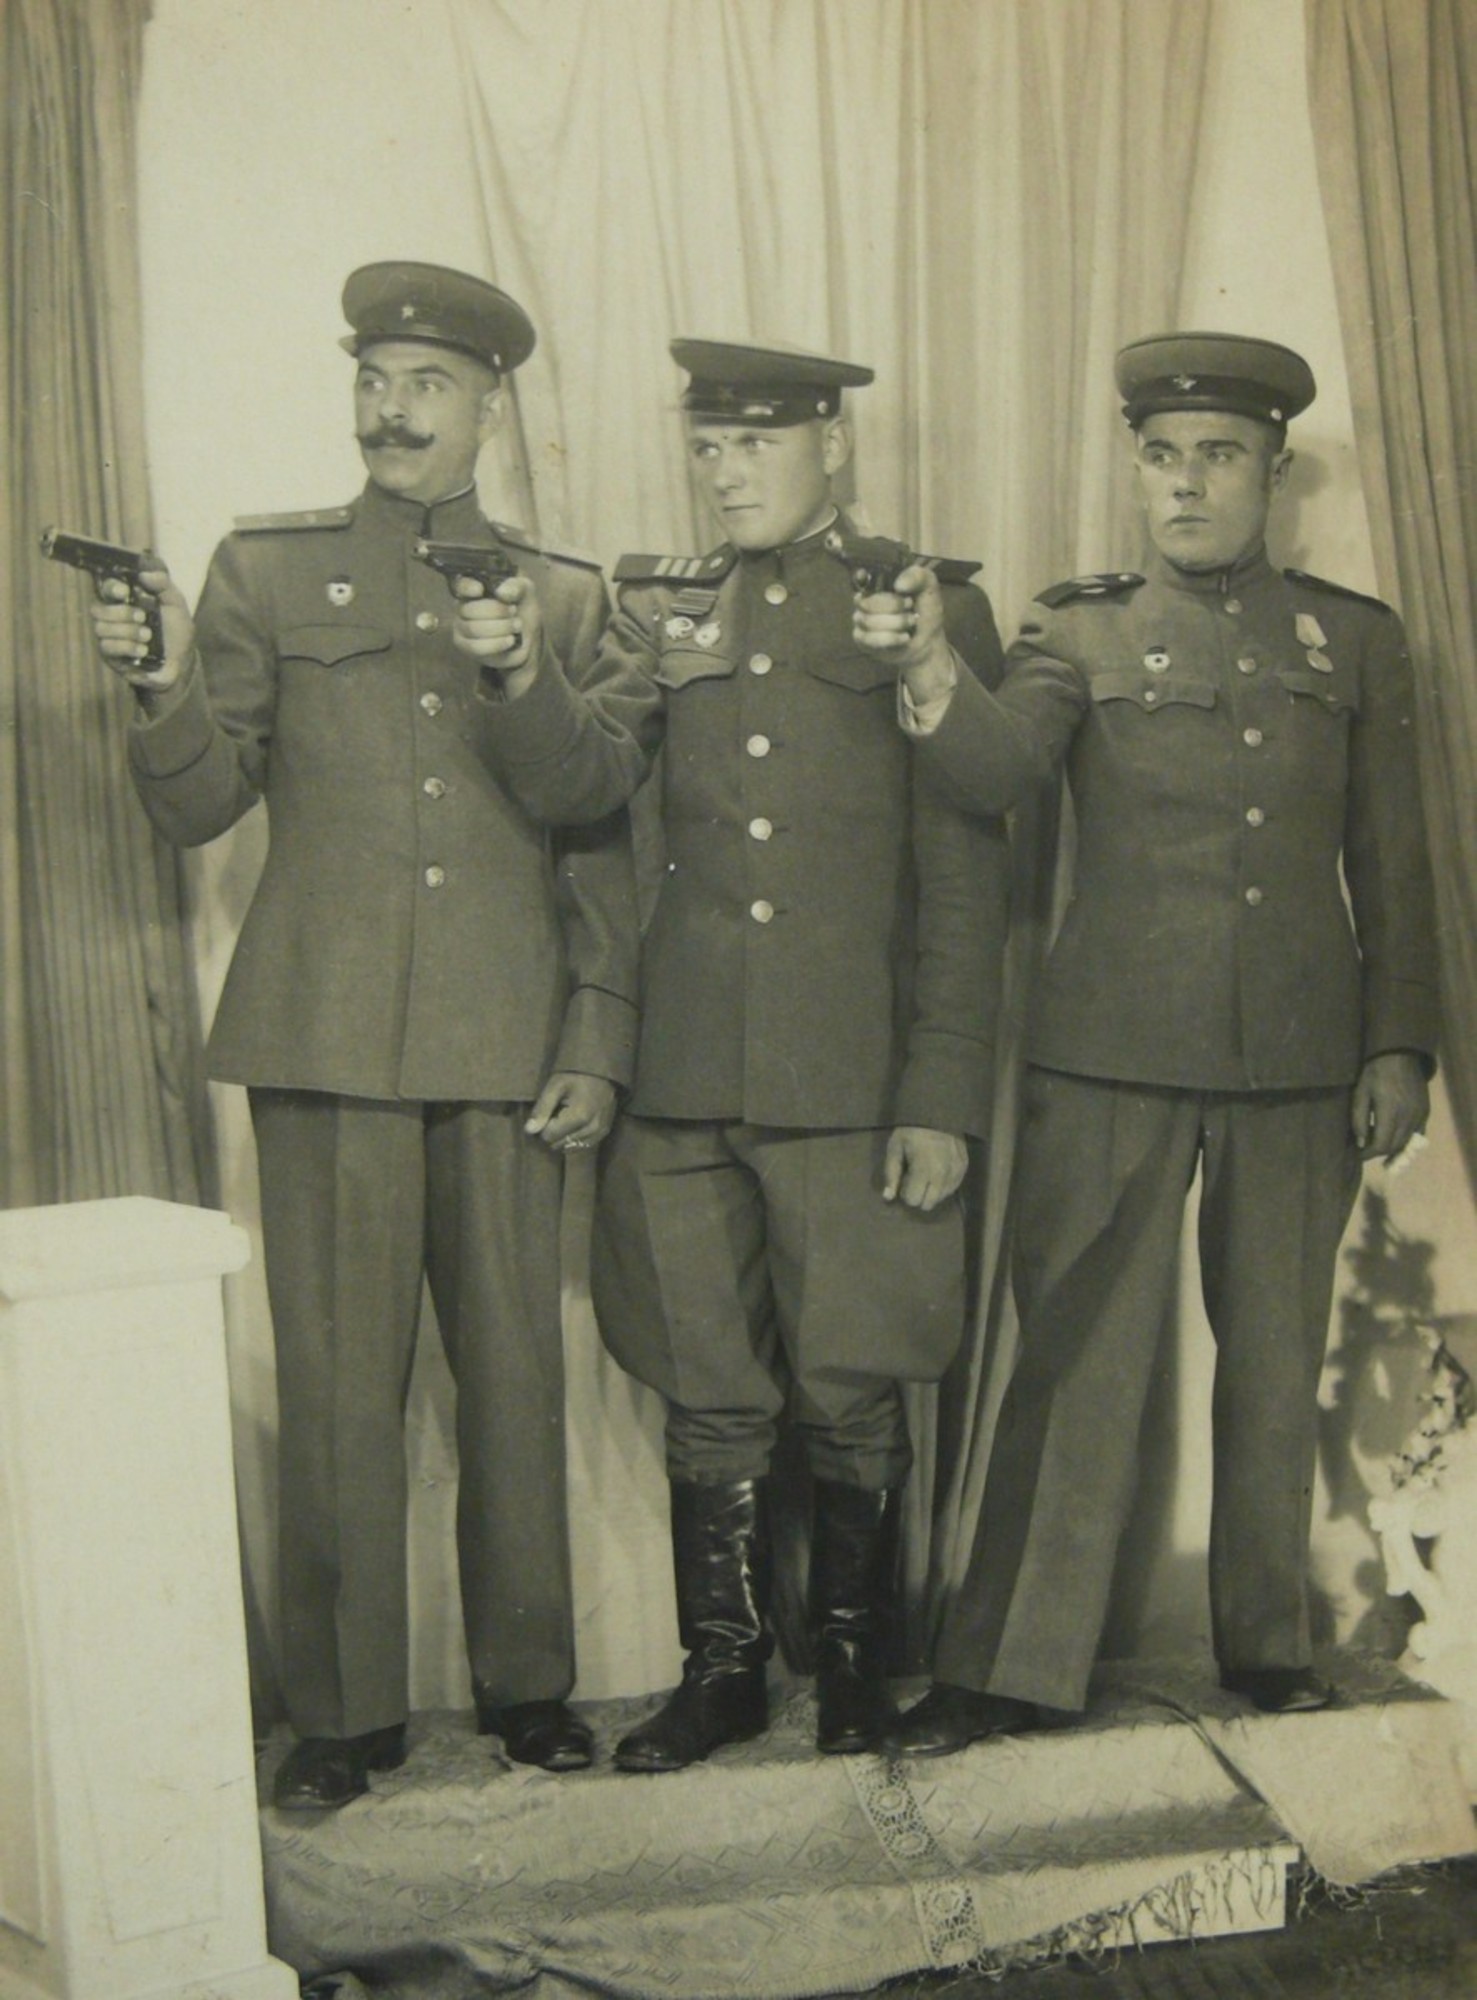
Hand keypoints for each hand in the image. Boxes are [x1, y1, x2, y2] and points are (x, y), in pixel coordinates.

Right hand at [89, 563, 191, 691]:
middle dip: (122, 613)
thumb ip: (163, 585)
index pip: (106, 588)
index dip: (111, 588)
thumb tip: (144, 574)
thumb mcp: (175, 604)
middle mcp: (113, 617)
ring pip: (101, 628)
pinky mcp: (110, 656)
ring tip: (148, 636)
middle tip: (143, 617)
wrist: (181, 662)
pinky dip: (127, 647)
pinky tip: (143, 650)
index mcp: (125, 601)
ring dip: (127, 631)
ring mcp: (109, 637)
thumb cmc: (176, 631)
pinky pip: (107, 647)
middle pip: (97, 609)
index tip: (124, 591)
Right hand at [451, 572, 541, 690]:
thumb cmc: (521, 607)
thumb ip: (516, 587)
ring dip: (500, 627)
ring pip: (472, 629)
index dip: (467, 588)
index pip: (460, 585)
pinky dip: (496, 643)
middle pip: (467, 609)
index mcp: (472, 588)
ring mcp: (461, 628)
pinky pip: (475, 647)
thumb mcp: (525, 591)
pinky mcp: (467, 647)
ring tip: (517, 625)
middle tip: (514, 611)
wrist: (527, 634)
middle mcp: (462, 606)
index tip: (480, 590)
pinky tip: (511, 640)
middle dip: (496, 611)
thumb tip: (501, 592)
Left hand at [525, 1072, 616, 1151]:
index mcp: (579, 1117)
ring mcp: (600, 1132)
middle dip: (554, 1132)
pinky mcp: (605, 1132)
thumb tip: (529, 1131)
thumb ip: (542, 1108)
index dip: (544, 1125)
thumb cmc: (576, 1074)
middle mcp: (592, 1129)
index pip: (549, 1136)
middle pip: (559, 1144)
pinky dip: (575, 1138)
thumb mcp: (555, 1085)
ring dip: (564, 1136)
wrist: (603, 1069)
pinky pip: (583, 1146)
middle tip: (557, 1113)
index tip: (548, 1111)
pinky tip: (575, 1125)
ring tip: (566, 1117)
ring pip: (571, 1147)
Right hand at [852, 565, 955, 705]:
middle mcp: (865, 599)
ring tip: (908, 628)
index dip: (874, 581)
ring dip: (895, 625)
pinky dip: (888, 640)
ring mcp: (860, 620)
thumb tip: (899, 584)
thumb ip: (919, 576)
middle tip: (910, 612)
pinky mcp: (861, 640)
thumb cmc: (927, 614)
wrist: (927, 644)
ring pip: (868, 620)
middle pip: (868, 600)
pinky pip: (867, 638)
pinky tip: (901, 640)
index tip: (896, 589)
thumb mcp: (931, 589)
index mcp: (878, 582)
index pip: (862, 574)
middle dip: (895, 608)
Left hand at [881, 1126, 967, 1210]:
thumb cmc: (912, 1130)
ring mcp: (956, 1172)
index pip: (914, 1200)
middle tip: (915, 1179)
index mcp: (923, 1171)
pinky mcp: (964, 1167)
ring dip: (932, 1191)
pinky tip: (938, 1172)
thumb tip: (888, 1197)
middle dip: (919, 1196)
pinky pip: (953, 1188)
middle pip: (929, 1204)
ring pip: (942, 1198)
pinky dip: (944, 1185)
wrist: (938, 1111)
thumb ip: (891, 1173)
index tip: (904, 1180)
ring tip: (927, 1173)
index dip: (906, 1193)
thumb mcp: (895, 1148)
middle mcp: (942, 1176)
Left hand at [1352, 1051, 1428, 1162]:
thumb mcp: (1360, 1093)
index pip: (1381, 1145)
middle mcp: (1408, 1117)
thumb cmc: (1375, 1072)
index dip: (1368, 1154)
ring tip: (1376, 1141)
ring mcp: (1420, 1115)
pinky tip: (1393, 1136)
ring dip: (1391, 1146)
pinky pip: (1417, 1133)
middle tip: (1364, 1147)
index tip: (1356, 1153)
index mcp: (1390, 1113)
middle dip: (1378, 1151)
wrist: (1399, 1055)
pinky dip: (1405, 1139)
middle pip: (1394, 1146)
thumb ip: (1359, 1119)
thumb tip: (1361, 1143)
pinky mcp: (1425, 1111)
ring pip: (1406, 1142)